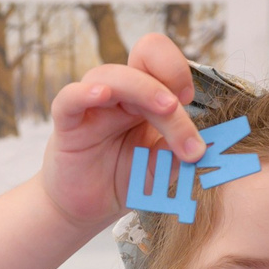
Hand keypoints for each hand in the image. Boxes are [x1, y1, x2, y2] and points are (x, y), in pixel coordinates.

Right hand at [36, 32, 208, 228]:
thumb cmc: (124, 180)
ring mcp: (91, 107)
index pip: (159, 60)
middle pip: (142, 63)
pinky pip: (69, 98)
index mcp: (144, 98)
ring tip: (166, 109)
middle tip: (184, 116)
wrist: (89, 208)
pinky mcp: (67, 125)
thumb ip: (176, 155)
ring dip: (144, 89)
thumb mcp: (160, 168)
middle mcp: (119, 95)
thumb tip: (201, 146)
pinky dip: (84, 92)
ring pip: (110, 75)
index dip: (177, 70)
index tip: (190, 99)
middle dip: (169, 86)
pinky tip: (101, 95)